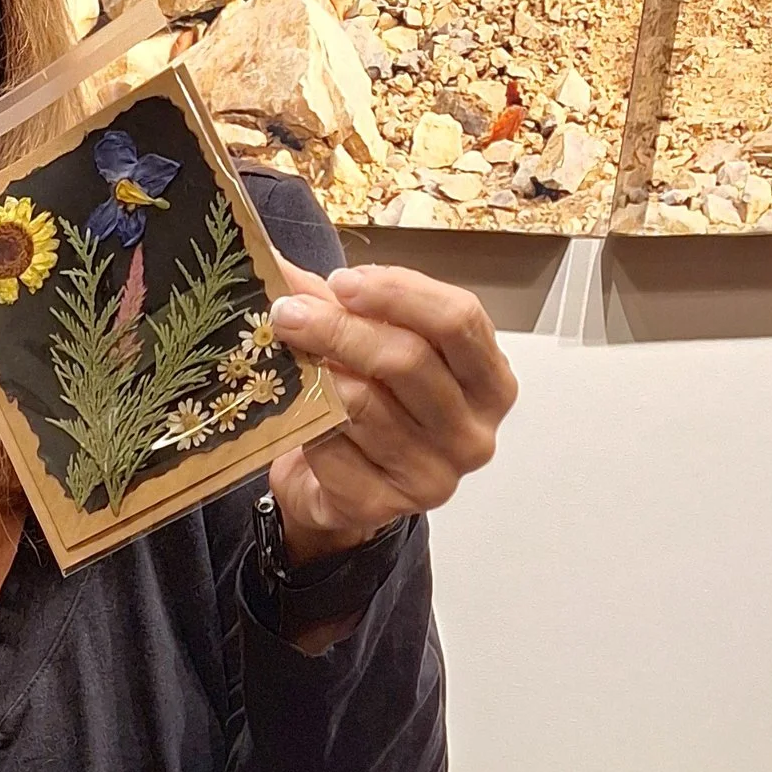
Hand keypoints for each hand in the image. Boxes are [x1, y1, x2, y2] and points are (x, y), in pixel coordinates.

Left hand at [266, 266, 517, 562]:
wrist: (336, 491)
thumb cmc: (371, 409)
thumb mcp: (372, 349)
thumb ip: (344, 306)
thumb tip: (281, 264)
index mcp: (491, 383)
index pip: (459, 321)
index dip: (398, 293)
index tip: (342, 281)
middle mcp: (473, 433)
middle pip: (408, 360)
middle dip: (341, 328)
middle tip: (288, 312)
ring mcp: (433, 476)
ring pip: (364, 404)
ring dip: (315, 372)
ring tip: (283, 351)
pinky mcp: (383, 506)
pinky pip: (332, 448)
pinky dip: (305, 423)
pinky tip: (292, 410)